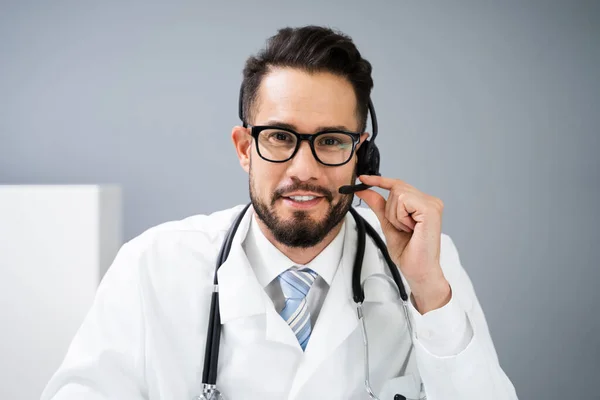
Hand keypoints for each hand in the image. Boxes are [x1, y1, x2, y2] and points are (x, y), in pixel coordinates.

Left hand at [354, 175, 450, 312]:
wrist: (418, 271)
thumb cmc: (409, 252)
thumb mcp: (388, 224)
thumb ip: (378, 206)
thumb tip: (364, 190)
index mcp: (423, 203)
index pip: (398, 184)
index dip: (379, 180)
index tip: (362, 178)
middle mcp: (430, 200)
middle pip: (396, 188)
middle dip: (391, 210)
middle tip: (402, 229)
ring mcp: (432, 204)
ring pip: (397, 194)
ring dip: (395, 216)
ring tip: (408, 230)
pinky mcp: (430, 209)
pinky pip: (403, 201)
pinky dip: (400, 217)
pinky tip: (411, 229)